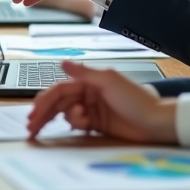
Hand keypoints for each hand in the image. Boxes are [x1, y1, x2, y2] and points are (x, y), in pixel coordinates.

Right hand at [27, 60, 177, 144]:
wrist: (158, 123)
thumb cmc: (137, 99)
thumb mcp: (109, 80)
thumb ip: (83, 73)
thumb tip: (62, 63)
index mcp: (88, 81)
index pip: (60, 89)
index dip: (45, 100)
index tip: (34, 112)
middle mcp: (87, 94)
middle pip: (58, 103)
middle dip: (43, 113)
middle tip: (31, 126)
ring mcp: (91, 109)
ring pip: (65, 113)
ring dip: (60, 119)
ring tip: (72, 122)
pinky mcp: (96, 124)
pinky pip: (77, 124)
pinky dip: (75, 124)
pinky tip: (83, 124)